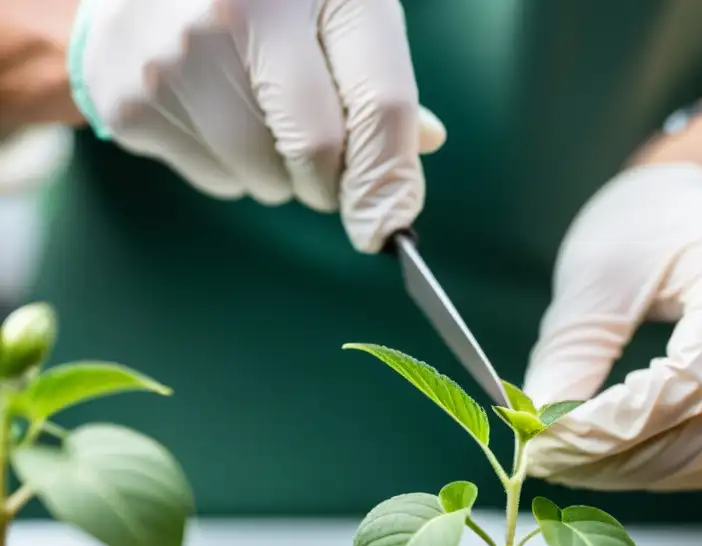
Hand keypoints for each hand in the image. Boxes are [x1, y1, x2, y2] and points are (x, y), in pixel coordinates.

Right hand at [73, 0, 445, 251]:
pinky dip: (230, 167)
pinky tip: (211, 109)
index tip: (390, 224)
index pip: (377, 106)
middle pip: (318, 155)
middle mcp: (241, 10)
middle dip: (330, 178)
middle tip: (317, 151)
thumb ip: (380, 78)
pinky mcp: (131, 99)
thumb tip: (427, 143)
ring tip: (253, 108)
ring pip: (266, 179)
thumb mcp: (337, 11)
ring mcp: (176, 55)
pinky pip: (217, 181)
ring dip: (279, 174)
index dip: (391, 179)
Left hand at [521, 163, 701, 490]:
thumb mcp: (597, 271)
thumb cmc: (651, 226)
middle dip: (629, 460)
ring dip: (649, 473)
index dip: (620, 423)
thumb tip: (543, 434)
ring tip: (581, 461)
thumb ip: (570, 353)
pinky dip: (682, 468)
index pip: (695, 378)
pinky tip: (632, 451)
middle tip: (555, 463)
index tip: (550, 438)